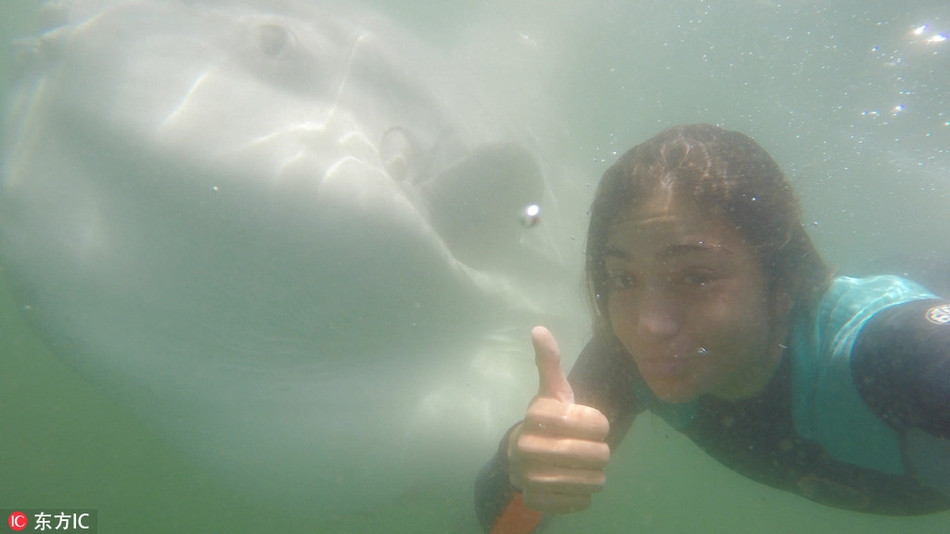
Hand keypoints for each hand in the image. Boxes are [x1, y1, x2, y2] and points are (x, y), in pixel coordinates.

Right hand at [507, 326, 609, 513]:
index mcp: (535, 415)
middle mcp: (525, 446)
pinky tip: (577, 484)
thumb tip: (539, 329)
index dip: (600, 424)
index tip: (596, 424)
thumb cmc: (549, 420)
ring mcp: (528, 476)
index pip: (591, 421)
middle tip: (597, 450)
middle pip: (591, 453)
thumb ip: (550, 363)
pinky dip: (585, 495)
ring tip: (590, 468)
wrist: (523, 458)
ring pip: (588, 480)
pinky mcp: (535, 501)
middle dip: (601, 452)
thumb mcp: (553, 391)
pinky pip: (578, 502)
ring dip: (596, 475)